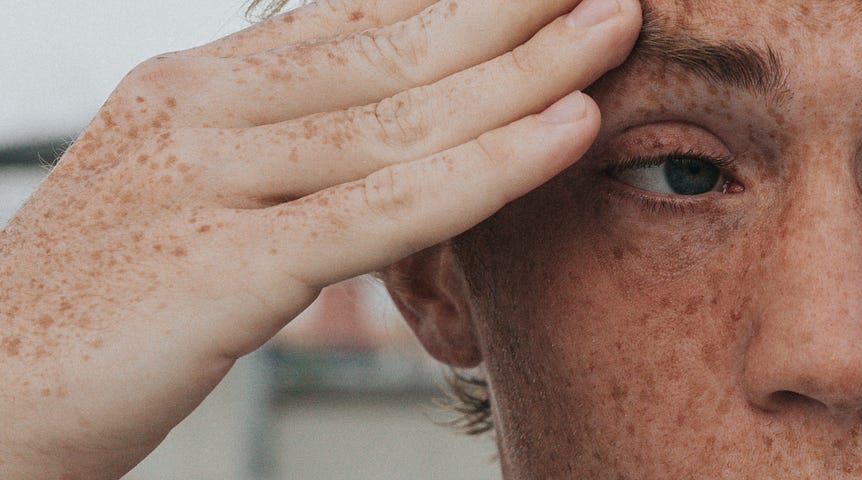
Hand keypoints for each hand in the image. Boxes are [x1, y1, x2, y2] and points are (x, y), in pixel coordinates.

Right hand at [0, 0, 639, 475]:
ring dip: (528, 68)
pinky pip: (384, 209)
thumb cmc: (100, 305)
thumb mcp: (188, 191)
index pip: (357, 12)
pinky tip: (567, 130)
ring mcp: (207, 179)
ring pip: (404, 115)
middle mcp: (200, 107)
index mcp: (196, 83)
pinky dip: (490, 167)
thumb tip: (389, 115)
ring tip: (617, 26)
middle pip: (394, 43)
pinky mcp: (220, 264)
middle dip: (513, 6)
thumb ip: (281, 143)